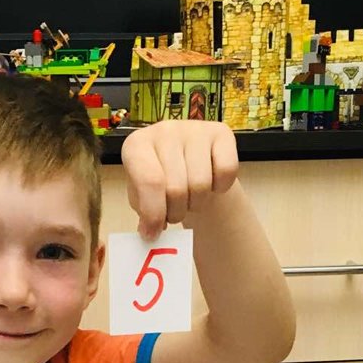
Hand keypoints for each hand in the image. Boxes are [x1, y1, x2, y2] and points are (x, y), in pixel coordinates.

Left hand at [121, 120, 238, 239]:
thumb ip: (144, 214)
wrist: (187, 163)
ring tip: (189, 198)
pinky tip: (210, 184)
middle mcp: (164, 131)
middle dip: (176, 213)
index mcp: (136, 145)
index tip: (154, 234)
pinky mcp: (221, 132)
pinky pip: (226, 171)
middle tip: (174, 213)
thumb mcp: (143, 198)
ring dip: (196, 204)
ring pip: (201, 184)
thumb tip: (150, 232)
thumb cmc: (160, 182)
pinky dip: (220, 188)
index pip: (150, 182)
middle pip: (177, 189)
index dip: (154, 214)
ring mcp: (194, 129)